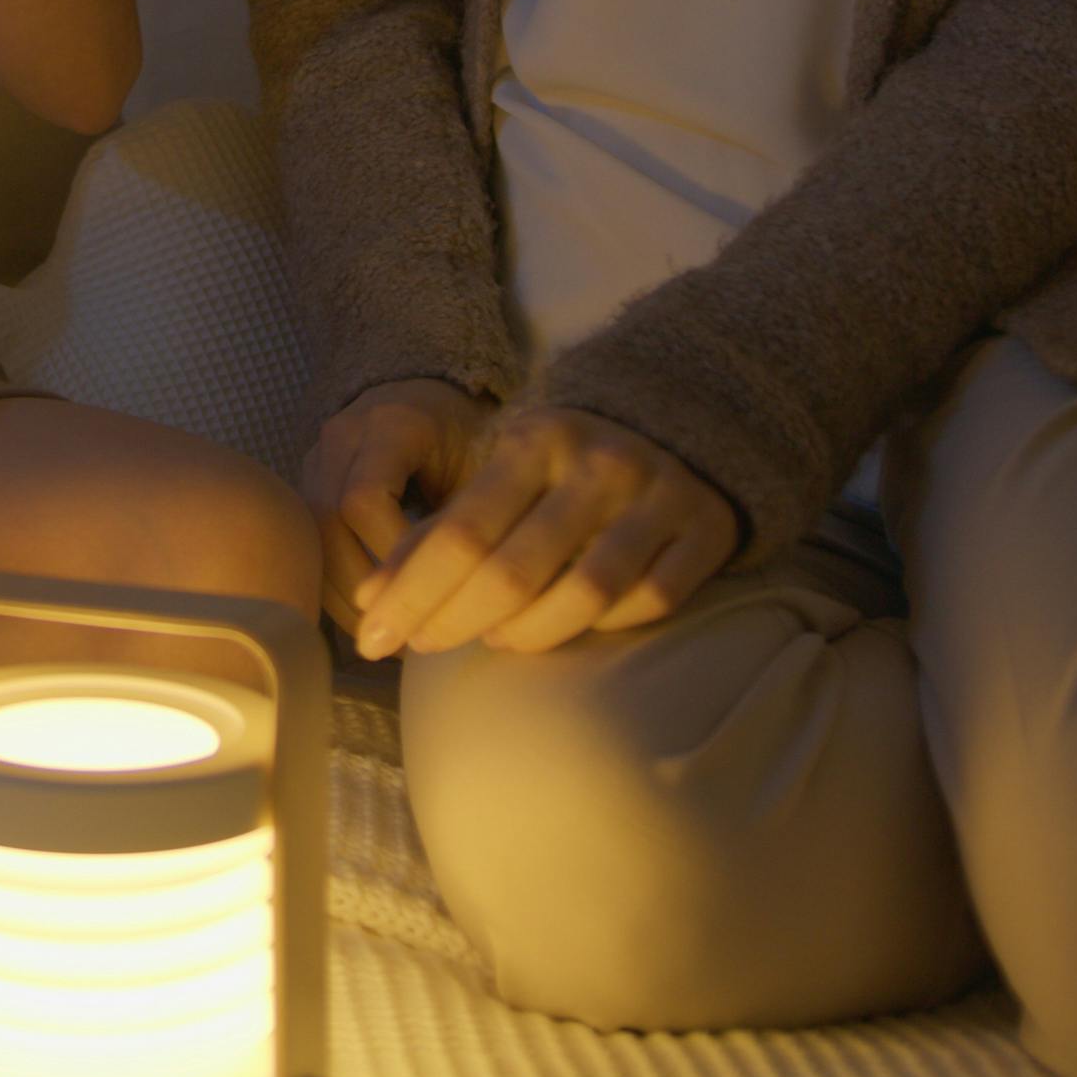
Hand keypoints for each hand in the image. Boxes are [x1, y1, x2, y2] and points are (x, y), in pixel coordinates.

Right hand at [305, 377, 492, 643]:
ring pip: (309, 535)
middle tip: (400, 637)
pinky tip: (366, 616)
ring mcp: (317, 455)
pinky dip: (334, 581)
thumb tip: (465, 600)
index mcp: (391, 423)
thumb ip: (467, 522)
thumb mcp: (482, 468)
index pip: (365, 498)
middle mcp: (342, 435)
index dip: (389, 555)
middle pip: (326, 521)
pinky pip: (309, 538)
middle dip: (362, 586)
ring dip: (341, 593)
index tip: (427, 596)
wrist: (431, 398)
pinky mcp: (306, 479)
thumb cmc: (469, 438)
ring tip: (382, 639)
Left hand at [350, 403, 739, 659]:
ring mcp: (659, 498)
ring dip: (529, 634)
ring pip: (585, 595)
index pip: (463, 530)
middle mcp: (600, 464)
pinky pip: (651, 602)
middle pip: (516, 570)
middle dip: (456, 621)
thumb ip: (440, 532)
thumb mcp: (502, 471)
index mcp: (538, 439)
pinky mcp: (706, 532)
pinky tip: (567, 632)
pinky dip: (603, 628)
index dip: (414, 592)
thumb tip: (370, 600)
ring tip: (494, 640)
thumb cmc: (563, 466)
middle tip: (422, 649)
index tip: (373, 636)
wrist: (678, 427)